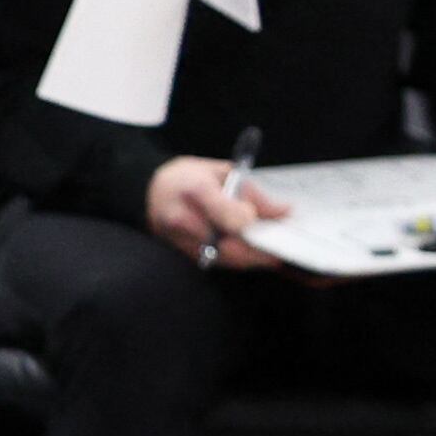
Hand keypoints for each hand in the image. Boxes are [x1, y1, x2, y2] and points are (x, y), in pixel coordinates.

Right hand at [143, 151, 288, 267]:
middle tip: (285, 244)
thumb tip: (284, 212)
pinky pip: (222, 264)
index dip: (251, 221)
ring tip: (275, 250)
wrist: (151, 194)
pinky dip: (243, 260)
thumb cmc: (187, 177)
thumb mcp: (220, 171)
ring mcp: (184, 242)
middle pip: (231, 245)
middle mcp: (186, 220)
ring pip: (229, 259)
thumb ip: (251, 192)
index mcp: (195, 190)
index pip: (226, 212)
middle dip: (262, 249)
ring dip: (256, 258)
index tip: (275, 219)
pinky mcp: (188, 255)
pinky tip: (256, 253)